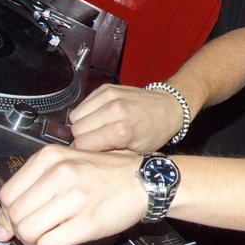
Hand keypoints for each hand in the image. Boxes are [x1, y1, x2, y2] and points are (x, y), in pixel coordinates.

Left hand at [0, 145, 146, 244]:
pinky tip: (60, 241)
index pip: (7, 194)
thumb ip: (35, 187)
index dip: (9, 212)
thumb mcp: (70, 164)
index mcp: (51, 157)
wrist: (148, 180)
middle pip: (15, 215)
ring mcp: (74, 198)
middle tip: (36, 230)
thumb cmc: (111, 172)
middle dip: (20, 229)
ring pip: (27, 232)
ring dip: (33, 241)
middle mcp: (60, 174)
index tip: (18, 219)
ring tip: (48, 235)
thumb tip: (2, 225)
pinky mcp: (87, 222)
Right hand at [68, 84, 183, 151]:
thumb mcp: (135, 152)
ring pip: (76, 117)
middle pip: (76, 130)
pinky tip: (101, 117)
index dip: (85, 151)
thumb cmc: (154, 133)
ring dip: (84, 124)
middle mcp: (114, 111)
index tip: (93, 152)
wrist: (168, 107)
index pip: (82, 144)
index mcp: (122, 131)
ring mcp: (110, 97)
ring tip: (100, 128)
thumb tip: (82, 156)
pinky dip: (87, 112)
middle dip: (84, 138)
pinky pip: (82, 104)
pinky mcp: (106, 88)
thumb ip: (108, 154)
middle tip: (98, 140)